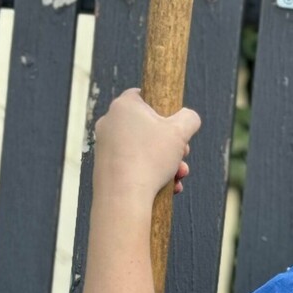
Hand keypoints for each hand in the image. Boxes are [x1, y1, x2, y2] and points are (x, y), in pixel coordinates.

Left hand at [93, 87, 200, 205]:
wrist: (123, 197)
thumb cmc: (150, 159)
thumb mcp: (180, 132)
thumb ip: (189, 118)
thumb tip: (189, 118)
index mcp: (123, 106)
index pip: (144, 95)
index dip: (164, 109)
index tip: (175, 125)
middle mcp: (109, 122)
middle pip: (147, 127)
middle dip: (171, 144)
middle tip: (183, 155)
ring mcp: (104, 145)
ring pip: (142, 149)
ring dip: (165, 162)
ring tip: (178, 177)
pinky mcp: (103, 166)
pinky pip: (132, 165)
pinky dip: (150, 174)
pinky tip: (167, 187)